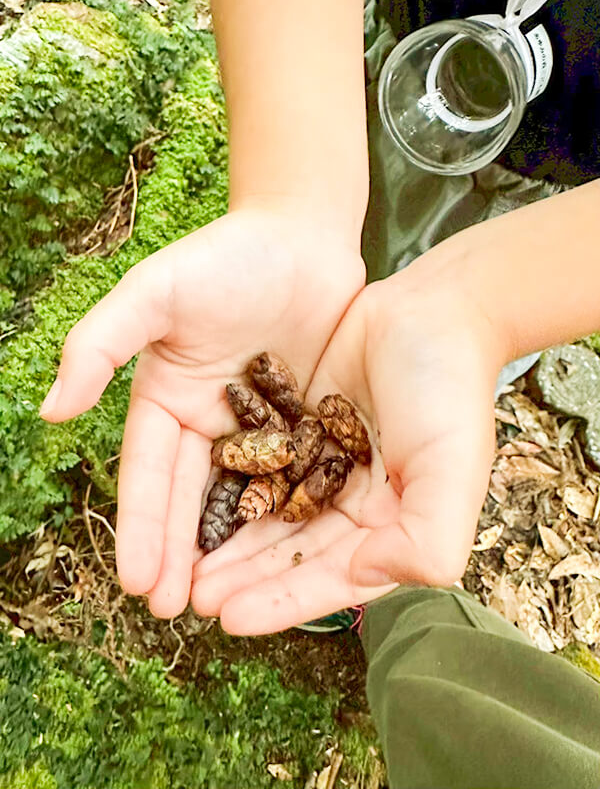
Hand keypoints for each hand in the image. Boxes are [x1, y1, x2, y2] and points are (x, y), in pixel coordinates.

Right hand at [40, 204, 364, 616]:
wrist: (302, 237)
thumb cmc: (227, 257)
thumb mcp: (154, 293)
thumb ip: (101, 345)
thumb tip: (51, 412)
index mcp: (168, 401)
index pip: (150, 475)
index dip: (141, 528)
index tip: (135, 581)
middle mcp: (211, 425)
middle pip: (193, 500)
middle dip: (181, 555)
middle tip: (175, 612)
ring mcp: (261, 429)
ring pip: (244, 501)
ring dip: (232, 553)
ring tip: (226, 605)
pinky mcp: (308, 425)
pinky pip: (297, 479)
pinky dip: (288, 519)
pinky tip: (286, 559)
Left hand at [191, 244, 507, 633]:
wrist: (432, 310)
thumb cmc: (447, 391)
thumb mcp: (451, 468)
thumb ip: (428, 538)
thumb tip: (370, 577)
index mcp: (392, 523)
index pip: (333, 577)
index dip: (283, 601)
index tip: (230, 619)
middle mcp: (356, 502)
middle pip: (293, 552)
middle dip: (244, 577)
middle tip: (192, 597)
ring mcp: (326, 463)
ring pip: (270, 513)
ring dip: (230, 542)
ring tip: (182, 566)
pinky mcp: (301, 427)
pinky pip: (260, 464)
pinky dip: (231, 486)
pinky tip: (196, 502)